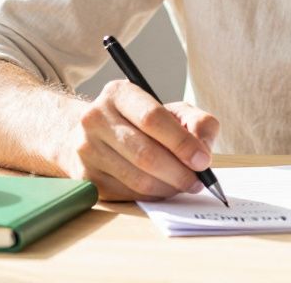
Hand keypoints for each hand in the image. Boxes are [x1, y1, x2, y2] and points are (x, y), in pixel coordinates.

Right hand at [60, 79, 220, 201]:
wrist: (91, 133)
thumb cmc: (139, 121)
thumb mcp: (171, 111)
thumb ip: (197, 122)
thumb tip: (203, 150)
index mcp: (118, 94)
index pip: (152, 119)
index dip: (182, 142)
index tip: (203, 160)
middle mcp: (95, 119)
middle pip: (145, 154)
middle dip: (179, 172)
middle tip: (198, 181)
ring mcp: (87, 149)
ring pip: (138, 179)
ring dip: (168, 187)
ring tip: (183, 184)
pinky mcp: (87, 177)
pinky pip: (128, 194)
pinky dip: (153, 195)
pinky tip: (162, 187)